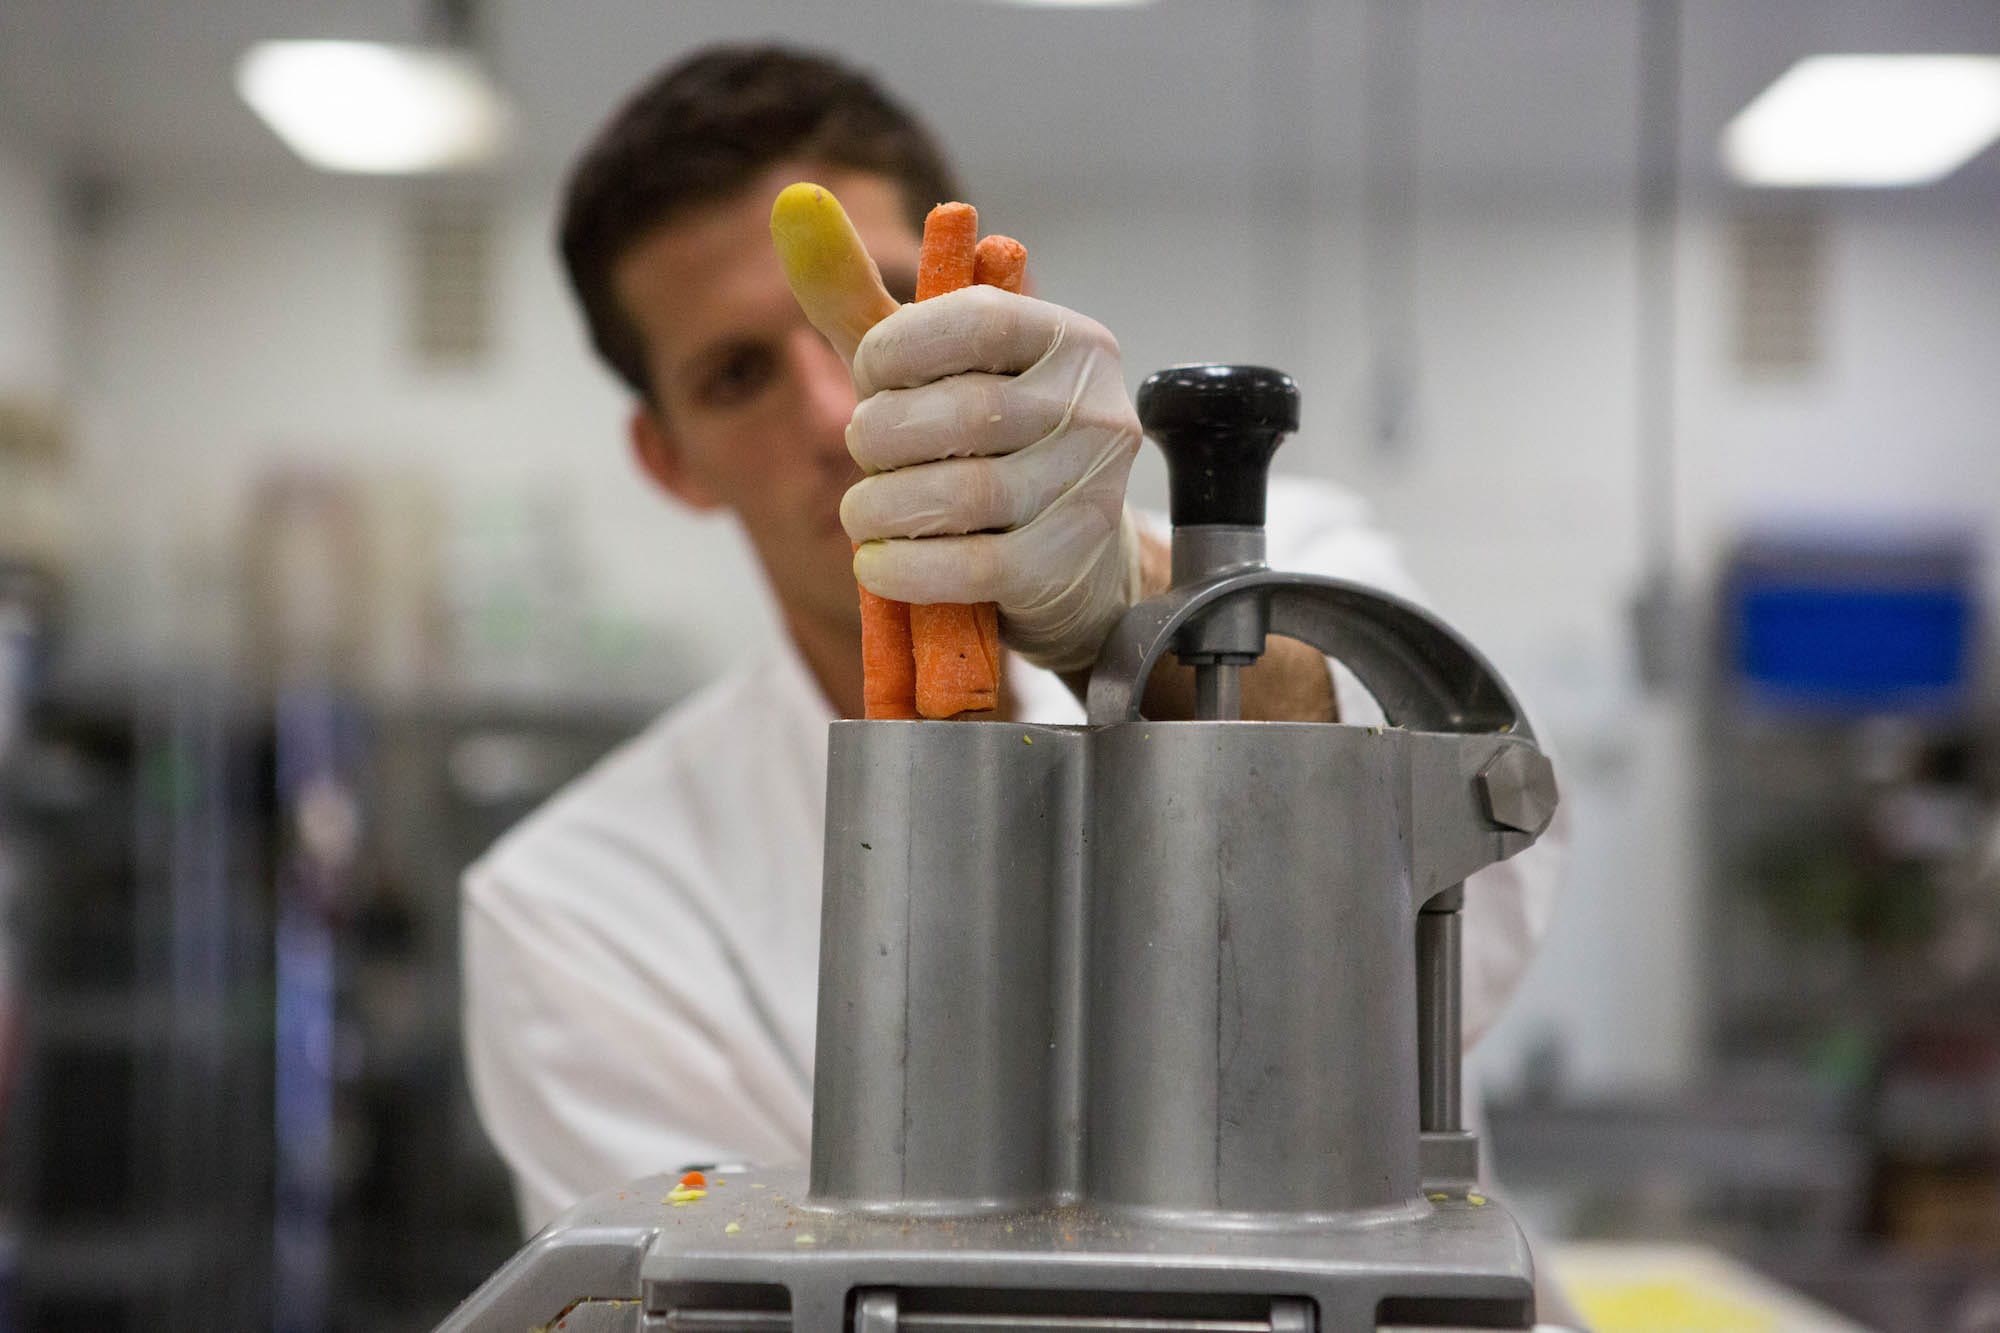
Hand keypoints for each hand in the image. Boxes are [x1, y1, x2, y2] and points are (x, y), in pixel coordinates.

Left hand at [840, 285, 1144, 673]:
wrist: (1069, 568)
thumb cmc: (984, 451)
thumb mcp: (924, 371)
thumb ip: (859, 299)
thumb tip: (791, 203)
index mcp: (1069, 340)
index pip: (974, 321)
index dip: (894, 352)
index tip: (870, 380)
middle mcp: (1093, 407)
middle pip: (958, 413)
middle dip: (881, 438)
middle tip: (867, 454)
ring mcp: (1088, 490)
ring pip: (958, 493)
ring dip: (880, 507)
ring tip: (866, 512)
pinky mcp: (1067, 566)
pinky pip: (969, 567)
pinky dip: (902, 567)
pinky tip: (881, 562)